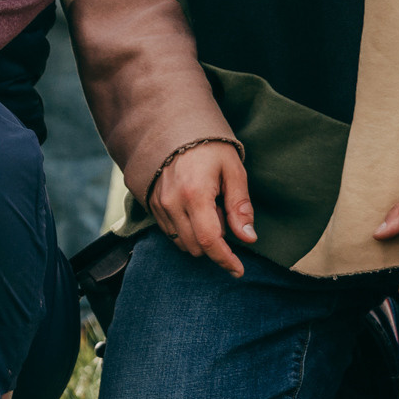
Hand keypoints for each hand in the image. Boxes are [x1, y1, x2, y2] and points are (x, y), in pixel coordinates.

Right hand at [149, 140, 254, 276]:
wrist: (173, 128)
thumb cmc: (209, 147)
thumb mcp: (233, 171)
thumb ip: (240, 207)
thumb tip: (248, 238)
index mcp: (195, 194)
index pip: (211, 240)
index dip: (226, 260)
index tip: (239, 270)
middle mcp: (171, 203)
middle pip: (195, 246)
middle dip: (216, 243)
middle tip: (224, 214)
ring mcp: (158, 204)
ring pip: (181, 242)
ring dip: (200, 237)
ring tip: (209, 209)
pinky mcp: (150, 204)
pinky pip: (169, 231)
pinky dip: (186, 230)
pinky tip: (194, 209)